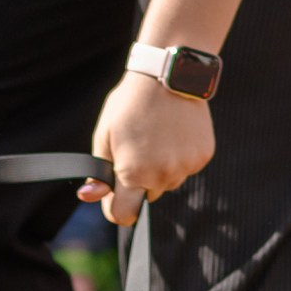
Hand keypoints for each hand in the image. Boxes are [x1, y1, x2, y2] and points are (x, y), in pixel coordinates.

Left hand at [79, 70, 216, 225]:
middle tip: (137, 148)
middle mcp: (162, 175)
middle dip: (139, 181)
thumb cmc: (130, 104)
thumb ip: (98, 172)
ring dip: (161, 169)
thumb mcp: (105, 135)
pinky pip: (186, 168)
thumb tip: (87, 197)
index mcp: (133, 173)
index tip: (114, 195)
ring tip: (157, 136)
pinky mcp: (203, 156)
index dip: (115, 207)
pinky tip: (174, 133)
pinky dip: (180, 157)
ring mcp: (185, 167)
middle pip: (148, 196)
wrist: (168, 76)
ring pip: (168, 182)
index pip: (123, 214)